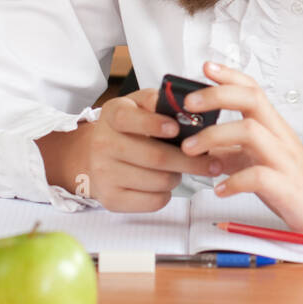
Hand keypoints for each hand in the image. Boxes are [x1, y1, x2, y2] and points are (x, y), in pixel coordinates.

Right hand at [47, 88, 214, 212]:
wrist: (91, 156)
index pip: (131, 119)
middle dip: (191, 161)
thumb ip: (160, 102)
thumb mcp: (137, 105)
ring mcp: (105, 174)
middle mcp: (104, 144)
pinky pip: (153, 201)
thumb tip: (189, 109)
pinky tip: (163, 183)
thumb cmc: (126, 128)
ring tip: (180, 169)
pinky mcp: (111, 199)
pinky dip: (167, 193)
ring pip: (159, 181)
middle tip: (211, 163)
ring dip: (178, 176)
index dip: (155, 124)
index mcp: (113, 115)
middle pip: (156, 157)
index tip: (176, 129)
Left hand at [176, 61, 302, 238]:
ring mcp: (284, 160)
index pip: (252, 90)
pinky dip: (233, 181)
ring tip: (190, 150)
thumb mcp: (259, 161)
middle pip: (251, 100)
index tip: (206, 67)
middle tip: (188, 105)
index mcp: (273, 127)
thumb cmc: (294, 182)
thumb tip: (203, 147)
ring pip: (250, 133)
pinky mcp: (286, 187)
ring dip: (214, 137)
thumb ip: (233, 152)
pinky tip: (219, 189)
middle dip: (217, 96)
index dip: (229, 76)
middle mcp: (279, 137)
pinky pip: (258, 177)